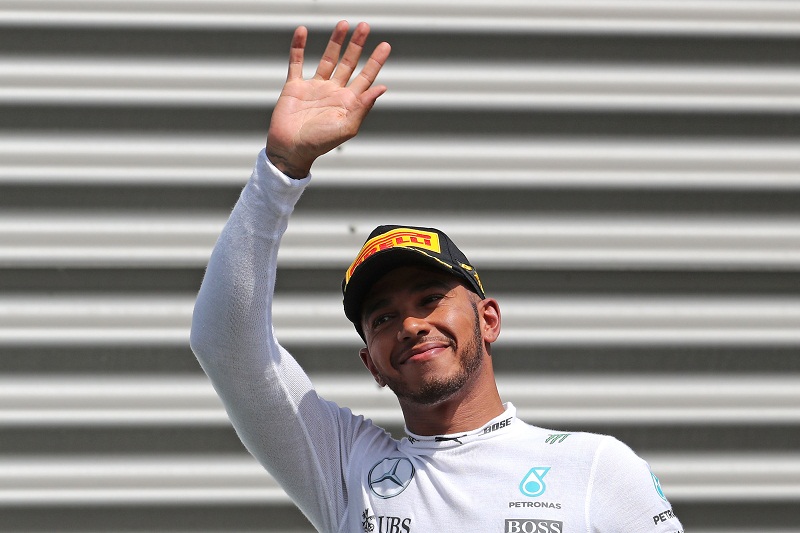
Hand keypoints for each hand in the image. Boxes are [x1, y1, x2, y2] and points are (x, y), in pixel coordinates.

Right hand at [266, 21, 390, 178]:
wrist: (290, 149)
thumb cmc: (319, 143)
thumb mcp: (346, 127)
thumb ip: (363, 106)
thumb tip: (382, 87)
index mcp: (348, 102)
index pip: (366, 77)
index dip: (376, 61)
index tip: (385, 45)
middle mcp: (333, 91)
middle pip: (349, 63)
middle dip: (357, 45)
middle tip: (365, 26)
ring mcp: (314, 87)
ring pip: (328, 59)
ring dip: (335, 42)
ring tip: (343, 24)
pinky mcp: (295, 86)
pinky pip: (297, 62)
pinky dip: (298, 47)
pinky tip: (302, 32)